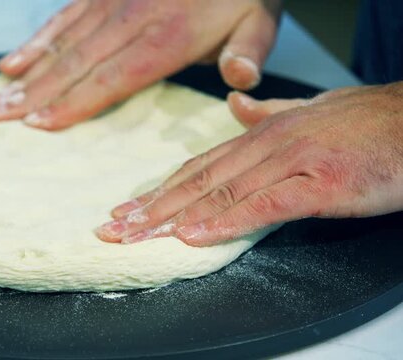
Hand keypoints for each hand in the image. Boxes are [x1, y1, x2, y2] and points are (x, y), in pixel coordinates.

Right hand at [0, 0, 281, 129]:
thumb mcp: (259, 21)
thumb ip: (248, 53)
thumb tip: (239, 79)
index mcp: (170, 36)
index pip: (113, 76)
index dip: (74, 101)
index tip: (37, 122)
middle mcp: (132, 18)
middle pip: (75, 63)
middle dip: (32, 94)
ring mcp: (112, 1)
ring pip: (61, 42)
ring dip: (25, 73)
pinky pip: (63, 17)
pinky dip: (35, 42)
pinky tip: (12, 62)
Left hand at [94, 82, 402, 245]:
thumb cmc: (369, 123)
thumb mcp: (311, 112)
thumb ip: (269, 113)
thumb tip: (234, 107)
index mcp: (263, 133)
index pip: (198, 167)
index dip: (158, 191)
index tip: (126, 210)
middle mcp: (268, 145)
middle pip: (197, 182)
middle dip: (151, 209)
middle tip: (113, 229)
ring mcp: (292, 163)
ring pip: (220, 193)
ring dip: (173, 218)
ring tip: (138, 236)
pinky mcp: (320, 185)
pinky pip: (263, 205)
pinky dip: (226, 221)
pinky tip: (195, 235)